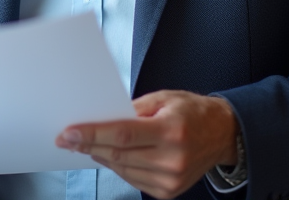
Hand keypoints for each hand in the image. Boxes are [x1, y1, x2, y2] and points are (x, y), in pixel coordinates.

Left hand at [56, 90, 238, 199]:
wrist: (222, 135)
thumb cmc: (192, 112)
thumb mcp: (164, 98)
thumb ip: (133, 109)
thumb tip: (102, 117)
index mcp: (171, 131)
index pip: (123, 135)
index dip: (93, 134)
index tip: (69, 132)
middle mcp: (172, 159)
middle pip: (119, 154)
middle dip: (88, 145)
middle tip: (66, 138)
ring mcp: (171, 179)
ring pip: (122, 169)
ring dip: (100, 156)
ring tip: (84, 144)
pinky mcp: (169, 191)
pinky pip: (133, 179)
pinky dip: (117, 167)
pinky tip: (108, 156)